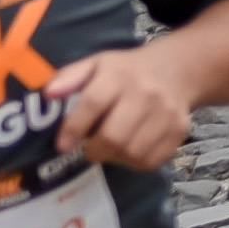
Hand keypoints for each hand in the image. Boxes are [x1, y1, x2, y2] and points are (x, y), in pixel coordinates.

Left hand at [43, 47, 192, 169]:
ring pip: (132, 153)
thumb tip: (48, 94)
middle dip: (95, 150)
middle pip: (114, 136)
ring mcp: (166, 114)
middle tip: (89, 149)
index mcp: (119, 74)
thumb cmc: (128, 71)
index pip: (93, 102)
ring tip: (110, 148)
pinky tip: (130, 150)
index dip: (74, 127)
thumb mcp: (97, 64)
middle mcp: (146, 93)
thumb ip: (70, 77)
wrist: (177, 70)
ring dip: (115, 157)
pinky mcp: (179, 131)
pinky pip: (151, 161)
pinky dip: (135, 162)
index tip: (63, 144)